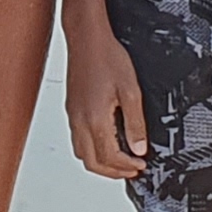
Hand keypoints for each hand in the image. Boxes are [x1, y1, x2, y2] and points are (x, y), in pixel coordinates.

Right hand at [64, 31, 147, 179]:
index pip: (109, 157)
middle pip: (91, 162)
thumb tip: (139, 147)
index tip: (140, 165)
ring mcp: (73, 116)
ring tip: (120, 160)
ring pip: (82, 153)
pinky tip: (106, 142)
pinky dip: (92, 150)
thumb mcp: (131, 91)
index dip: (126, 166)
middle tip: (131, 170)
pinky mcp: (71, 110)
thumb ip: (135, 123)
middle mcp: (79, 121)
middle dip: (113, 172)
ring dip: (100, 163)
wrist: (86, 39)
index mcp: (95, 119)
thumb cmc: (107, 58)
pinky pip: (78, 140)